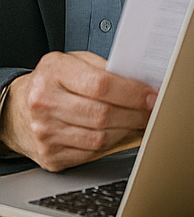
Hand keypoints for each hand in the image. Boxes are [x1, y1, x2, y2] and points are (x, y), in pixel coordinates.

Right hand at [0, 51, 155, 171]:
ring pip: (100, 137)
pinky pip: (91, 153)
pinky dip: (110, 144)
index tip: (153, 96)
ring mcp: (45, 132)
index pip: (101, 85)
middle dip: (136, 114)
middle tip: (152, 111)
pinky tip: (117, 133)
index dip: (133, 93)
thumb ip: (104, 67)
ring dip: (127, 130)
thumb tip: (141, 81)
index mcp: (54, 73)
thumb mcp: (74, 62)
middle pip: (103, 114)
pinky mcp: (50, 155)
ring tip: (137, 121)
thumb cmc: (52, 82)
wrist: (18, 108)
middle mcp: (45, 103)